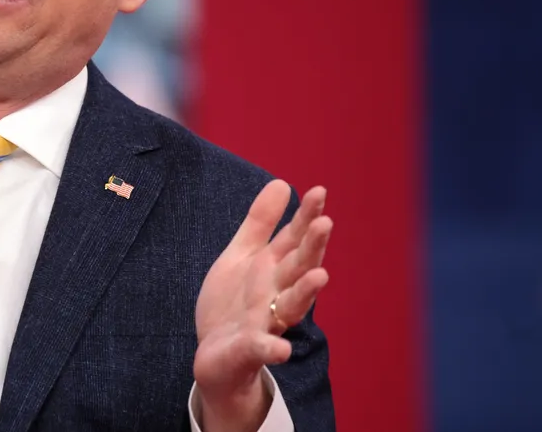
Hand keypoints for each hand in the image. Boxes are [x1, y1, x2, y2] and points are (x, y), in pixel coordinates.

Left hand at [192, 180, 331, 430]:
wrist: (216, 357)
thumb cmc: (233, 304)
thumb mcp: (242, 257)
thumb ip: (260, 224)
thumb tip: (282, 183)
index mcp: (274, 270)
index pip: (294, 240)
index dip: (305, 217)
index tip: (318, 191)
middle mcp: (277, 294)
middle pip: (298, 268)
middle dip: (311, 247)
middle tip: (325, 223)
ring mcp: (266, 323)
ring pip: (291, 306)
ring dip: (305, 292)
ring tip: (320, 275)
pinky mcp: (250, 350)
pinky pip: (263, 350)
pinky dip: (272, 350)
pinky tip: (281, 350)